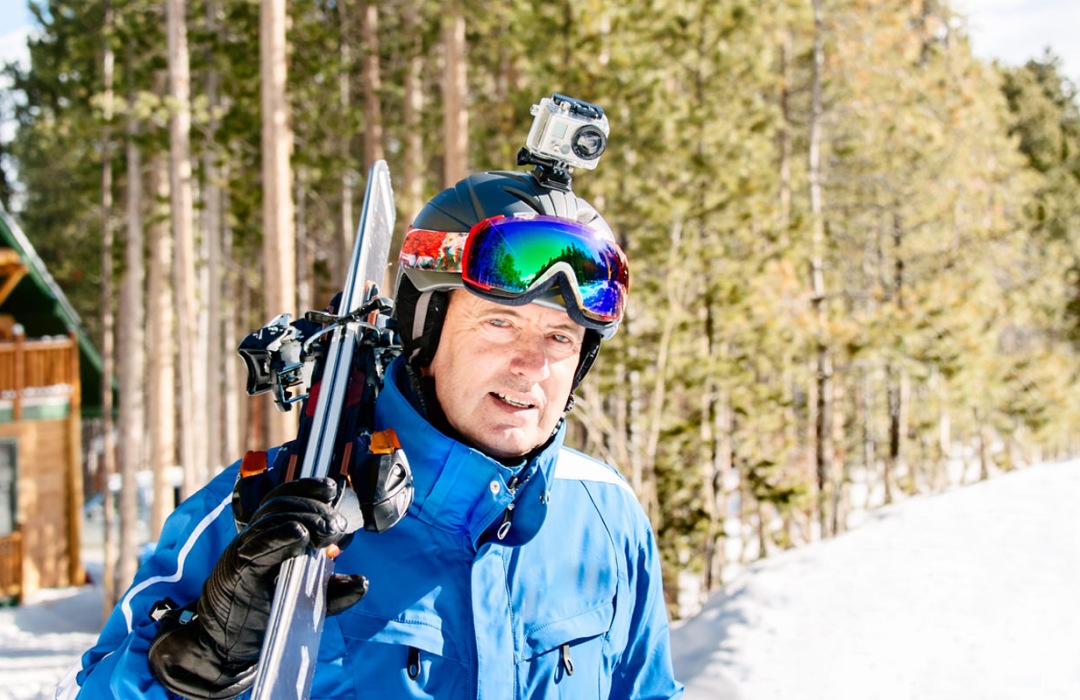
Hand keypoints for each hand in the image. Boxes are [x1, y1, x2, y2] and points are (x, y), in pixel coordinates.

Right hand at [148, 477, 367, 698]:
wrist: (223, 644)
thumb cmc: (262, 616)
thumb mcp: (304, 602)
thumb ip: (331, 591)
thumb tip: (362, 582)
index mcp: (268, 538)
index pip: (284, 500)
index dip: (307, 488)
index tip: (332, 488)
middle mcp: (254, 539)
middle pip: (281, 506)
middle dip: (314, 509)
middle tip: (338, 526)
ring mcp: (244, 552)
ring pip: (270, 520)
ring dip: (303, 519)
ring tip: (328, 532)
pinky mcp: (236, 571)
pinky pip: (256, 547)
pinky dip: (279, 537)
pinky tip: (299, 535)